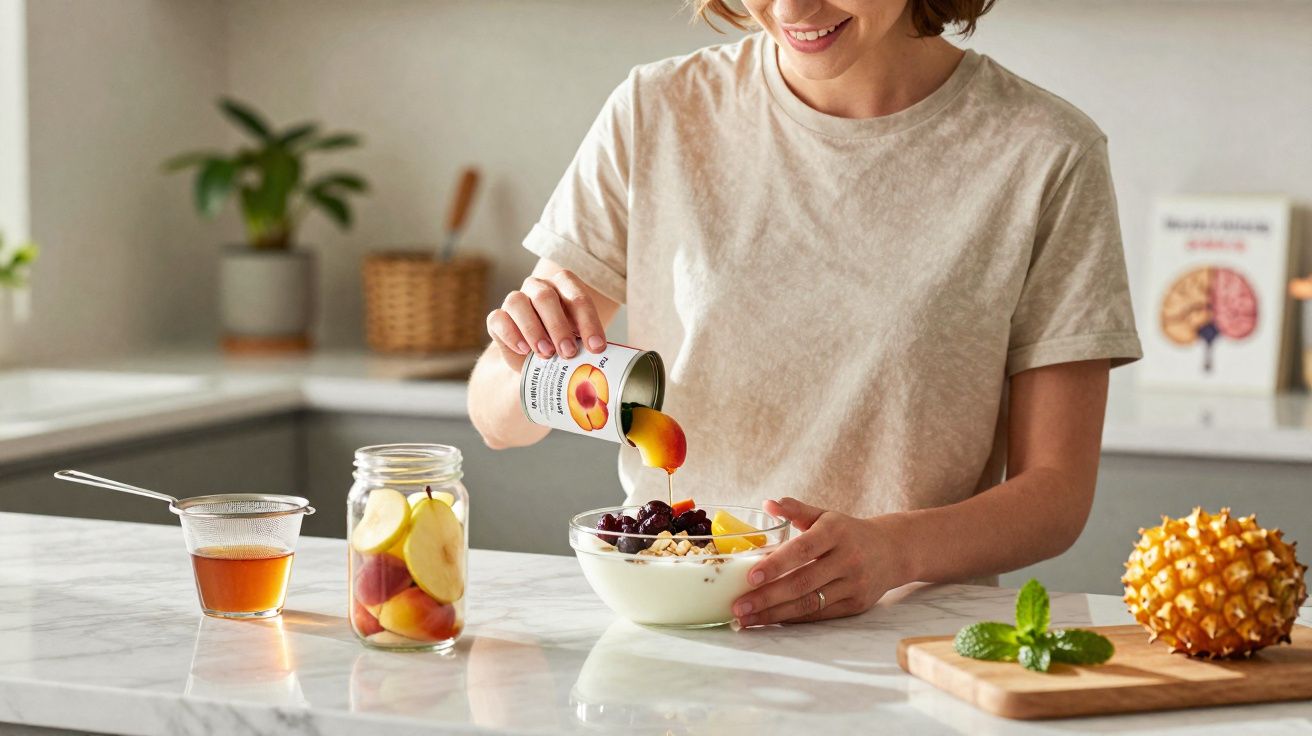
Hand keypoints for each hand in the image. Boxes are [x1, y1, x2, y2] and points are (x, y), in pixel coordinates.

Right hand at [486, 269, 606, 369]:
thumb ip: (589, 344)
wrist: (531, 360)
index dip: (589, 322)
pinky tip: (523, 350)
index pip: (578, 298)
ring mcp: (515, 299)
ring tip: (546, 354)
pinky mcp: (497, 317)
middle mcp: (538, 287)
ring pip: (518, 303)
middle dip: (559, 326)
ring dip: (534, 330)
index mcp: (564, 286)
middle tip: (568, 353)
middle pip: (545, 297)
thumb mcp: (579, 342)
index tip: (597, 347)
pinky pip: (499, 319)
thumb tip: (606, 357)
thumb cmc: (562, 345)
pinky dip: (512, 335)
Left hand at [732, 498, 899, 626]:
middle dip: (768, 597)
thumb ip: (797, 510)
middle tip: (738, 606)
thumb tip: (768, 504)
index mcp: (836, 532)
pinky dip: (793, 619)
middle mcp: (848, 559)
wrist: (893, 550)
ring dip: (774, 613)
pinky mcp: (856, 605)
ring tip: (746, 618)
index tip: (750, 577)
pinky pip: (819, 614)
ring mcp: (854, 584)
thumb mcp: (826, 515)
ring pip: (809, 603)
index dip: (776, 564)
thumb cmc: (849, 532)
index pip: (803, 550)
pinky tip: (770, 619)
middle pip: (803, 582)